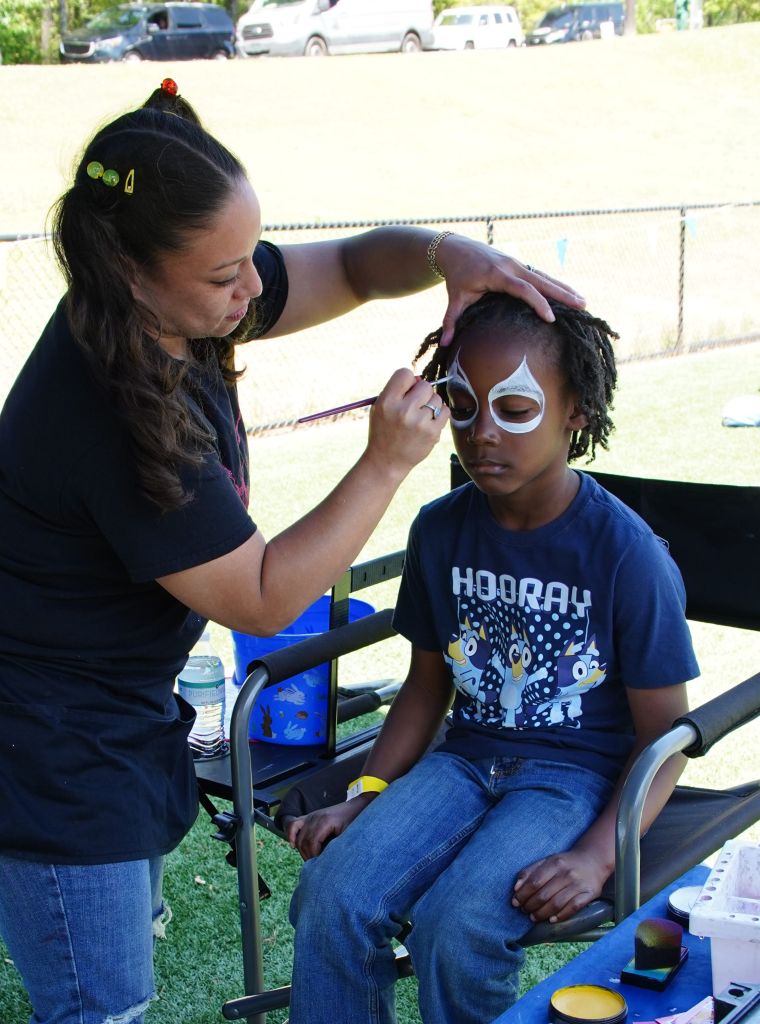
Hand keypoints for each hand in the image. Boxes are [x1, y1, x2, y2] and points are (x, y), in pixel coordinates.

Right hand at [286, 795, 373, 860]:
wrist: (355, 807)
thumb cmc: (354, 821)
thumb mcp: (349, 835)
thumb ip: (337, 847)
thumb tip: (327, 862)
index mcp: (324, 821)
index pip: (312, 843)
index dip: (314, 856)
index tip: (320, 864)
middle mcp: (314, 817)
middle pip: (303, 841)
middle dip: (308, 856)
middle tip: (316, 865)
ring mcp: (310, 816)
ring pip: (298, 836)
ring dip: (301, 850)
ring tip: (311, 859)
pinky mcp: (309, 817)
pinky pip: (293, 825)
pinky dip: (291, 835)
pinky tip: (293, 845)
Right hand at [365, 368, 448, 477]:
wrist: (387, 461)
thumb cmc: (384, 431)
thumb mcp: (380, 407)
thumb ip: (397, 390)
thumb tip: (420, 379)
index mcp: (387, 402)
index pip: (405, 373)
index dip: (408, 381)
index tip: (407, 391)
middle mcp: (403, 411)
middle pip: (425, 385)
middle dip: (422, 393)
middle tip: (415, 405)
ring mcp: (419, 422)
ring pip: (437, 398)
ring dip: (431, 405)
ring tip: (420, 417)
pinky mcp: (432, 433)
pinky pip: (445, 412)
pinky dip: (439, 415)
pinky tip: (428, 422)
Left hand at [434, 235, 585, 345]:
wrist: (456, 249)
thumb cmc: (456, 276)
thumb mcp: (454, 298)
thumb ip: (450, 320)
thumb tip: (444, 344)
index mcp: (496, 275)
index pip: (522, 289)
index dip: (537, 303)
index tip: (551, 317)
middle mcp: (511, 266)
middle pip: (541, 280)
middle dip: (562, 293)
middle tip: (582, 305)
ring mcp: (517, 263)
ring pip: (545, 276)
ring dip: (564, 288)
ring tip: (583, 301)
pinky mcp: (520, 265)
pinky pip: (541, 275)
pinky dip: (555, 284)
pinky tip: (570, 293)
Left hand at [510, 849, 608, 923]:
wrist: (593, 860)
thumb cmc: (565, 863)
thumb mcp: (547, 861)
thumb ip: (530, 872)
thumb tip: (516, 888)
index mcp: (555, 863)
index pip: (534, 882)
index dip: (523, 894)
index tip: (515, 902)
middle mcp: (567, 873)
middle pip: (544, 894)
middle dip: (531, 906)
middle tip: (525, 911)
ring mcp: (578, 884)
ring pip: (557, 903)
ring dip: (542, 913)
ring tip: (534, 917)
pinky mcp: (589, 894)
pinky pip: (573, 908)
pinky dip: (561, 915)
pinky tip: (552, 920)